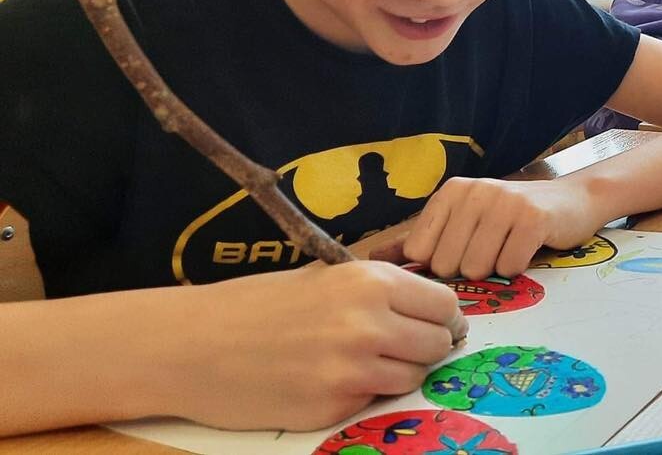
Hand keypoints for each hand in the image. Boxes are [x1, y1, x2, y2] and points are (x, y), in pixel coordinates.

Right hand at [179, 261, 460, 430]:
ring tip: (363, 363)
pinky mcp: (334, 407)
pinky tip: (329, 381)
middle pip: (438, 343)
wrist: (192, 345)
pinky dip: (363, 394)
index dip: (442, 316)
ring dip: (399, 372)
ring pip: (414, 376)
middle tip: (401, 346)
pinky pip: (374, 401)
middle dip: (426, 345)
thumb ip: (379, 289)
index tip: (432, 322)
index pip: (445, 304)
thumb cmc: (256, 305)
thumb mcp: (325, 277)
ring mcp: (352, 371)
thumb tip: (433, 306)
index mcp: (370, 282)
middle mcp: (369, 324)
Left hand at [381, 178, 603, 279]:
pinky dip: (518, 268)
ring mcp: (505, 203)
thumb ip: (422, 240)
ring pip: (477, 268)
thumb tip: (373, 260)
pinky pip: (510, 267)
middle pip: (448, 265)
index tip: (463, 253)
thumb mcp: (464, 222)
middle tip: (491, 252)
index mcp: (451, 192)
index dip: (440, 265)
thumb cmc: (512, 219)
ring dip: (495, 271)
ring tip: (508, 249)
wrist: (572, 202)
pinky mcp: (533, 219)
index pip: (420, 251)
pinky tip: (526, 250)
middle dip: (469, 270)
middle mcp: (475, 192)